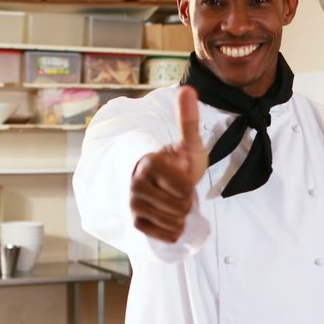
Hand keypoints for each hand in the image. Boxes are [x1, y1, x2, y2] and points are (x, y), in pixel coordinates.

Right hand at [129, 86, 208, 242]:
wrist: (163, 182)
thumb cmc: (179, 163)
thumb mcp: (190, 144)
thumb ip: (188, 120)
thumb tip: (188, 89)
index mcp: (150, 164)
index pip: (183, 188)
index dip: (190, 185)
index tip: (182, 175)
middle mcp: (137, 185)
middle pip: (181, 208)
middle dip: (186, 201)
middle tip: (179, 191)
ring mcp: (134, 205)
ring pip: (175, 222)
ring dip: (181, 215)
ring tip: (174, 202)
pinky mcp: (136, 223)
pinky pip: (167, 235)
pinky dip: (174, 229)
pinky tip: (168, 216)